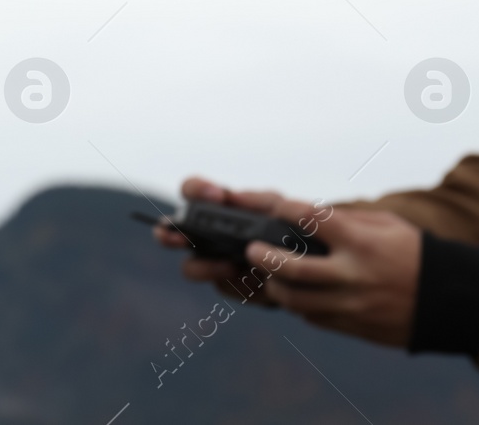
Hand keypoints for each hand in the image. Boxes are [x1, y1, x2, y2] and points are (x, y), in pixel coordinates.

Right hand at [151, 177, 288, 296]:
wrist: (310, 265)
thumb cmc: (290, 228)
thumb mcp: (283, 210)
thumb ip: (261, 200)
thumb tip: (232, 197)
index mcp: (216, 207)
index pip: (191, 191)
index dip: (195, 190)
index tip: (215, 196)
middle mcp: (206, 234)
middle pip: (170, 233)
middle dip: (168, 235)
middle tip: (179, 238)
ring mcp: (213, 261)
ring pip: (191, 267)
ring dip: (206, 266)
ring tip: (231, 267)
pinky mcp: (230, 286)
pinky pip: (222, 287)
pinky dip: (239, 286)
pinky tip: (260, 283)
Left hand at [248, 197, 420, 347]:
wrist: (453, 300)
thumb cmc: (415, 253)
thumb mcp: (385, 226)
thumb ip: (345, 221)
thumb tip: (303, 215)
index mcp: (362, 242)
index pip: (310, 219)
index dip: (283, 208)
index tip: (271, 206)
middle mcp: (354, 275)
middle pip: (294, 270)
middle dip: (264, 259)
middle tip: (251, 249)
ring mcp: (353, 305)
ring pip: (297, 302)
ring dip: (276, 288)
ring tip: (269, 276)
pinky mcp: (355, 327)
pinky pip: (315, 319)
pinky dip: (301, 306)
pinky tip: (297, 294)